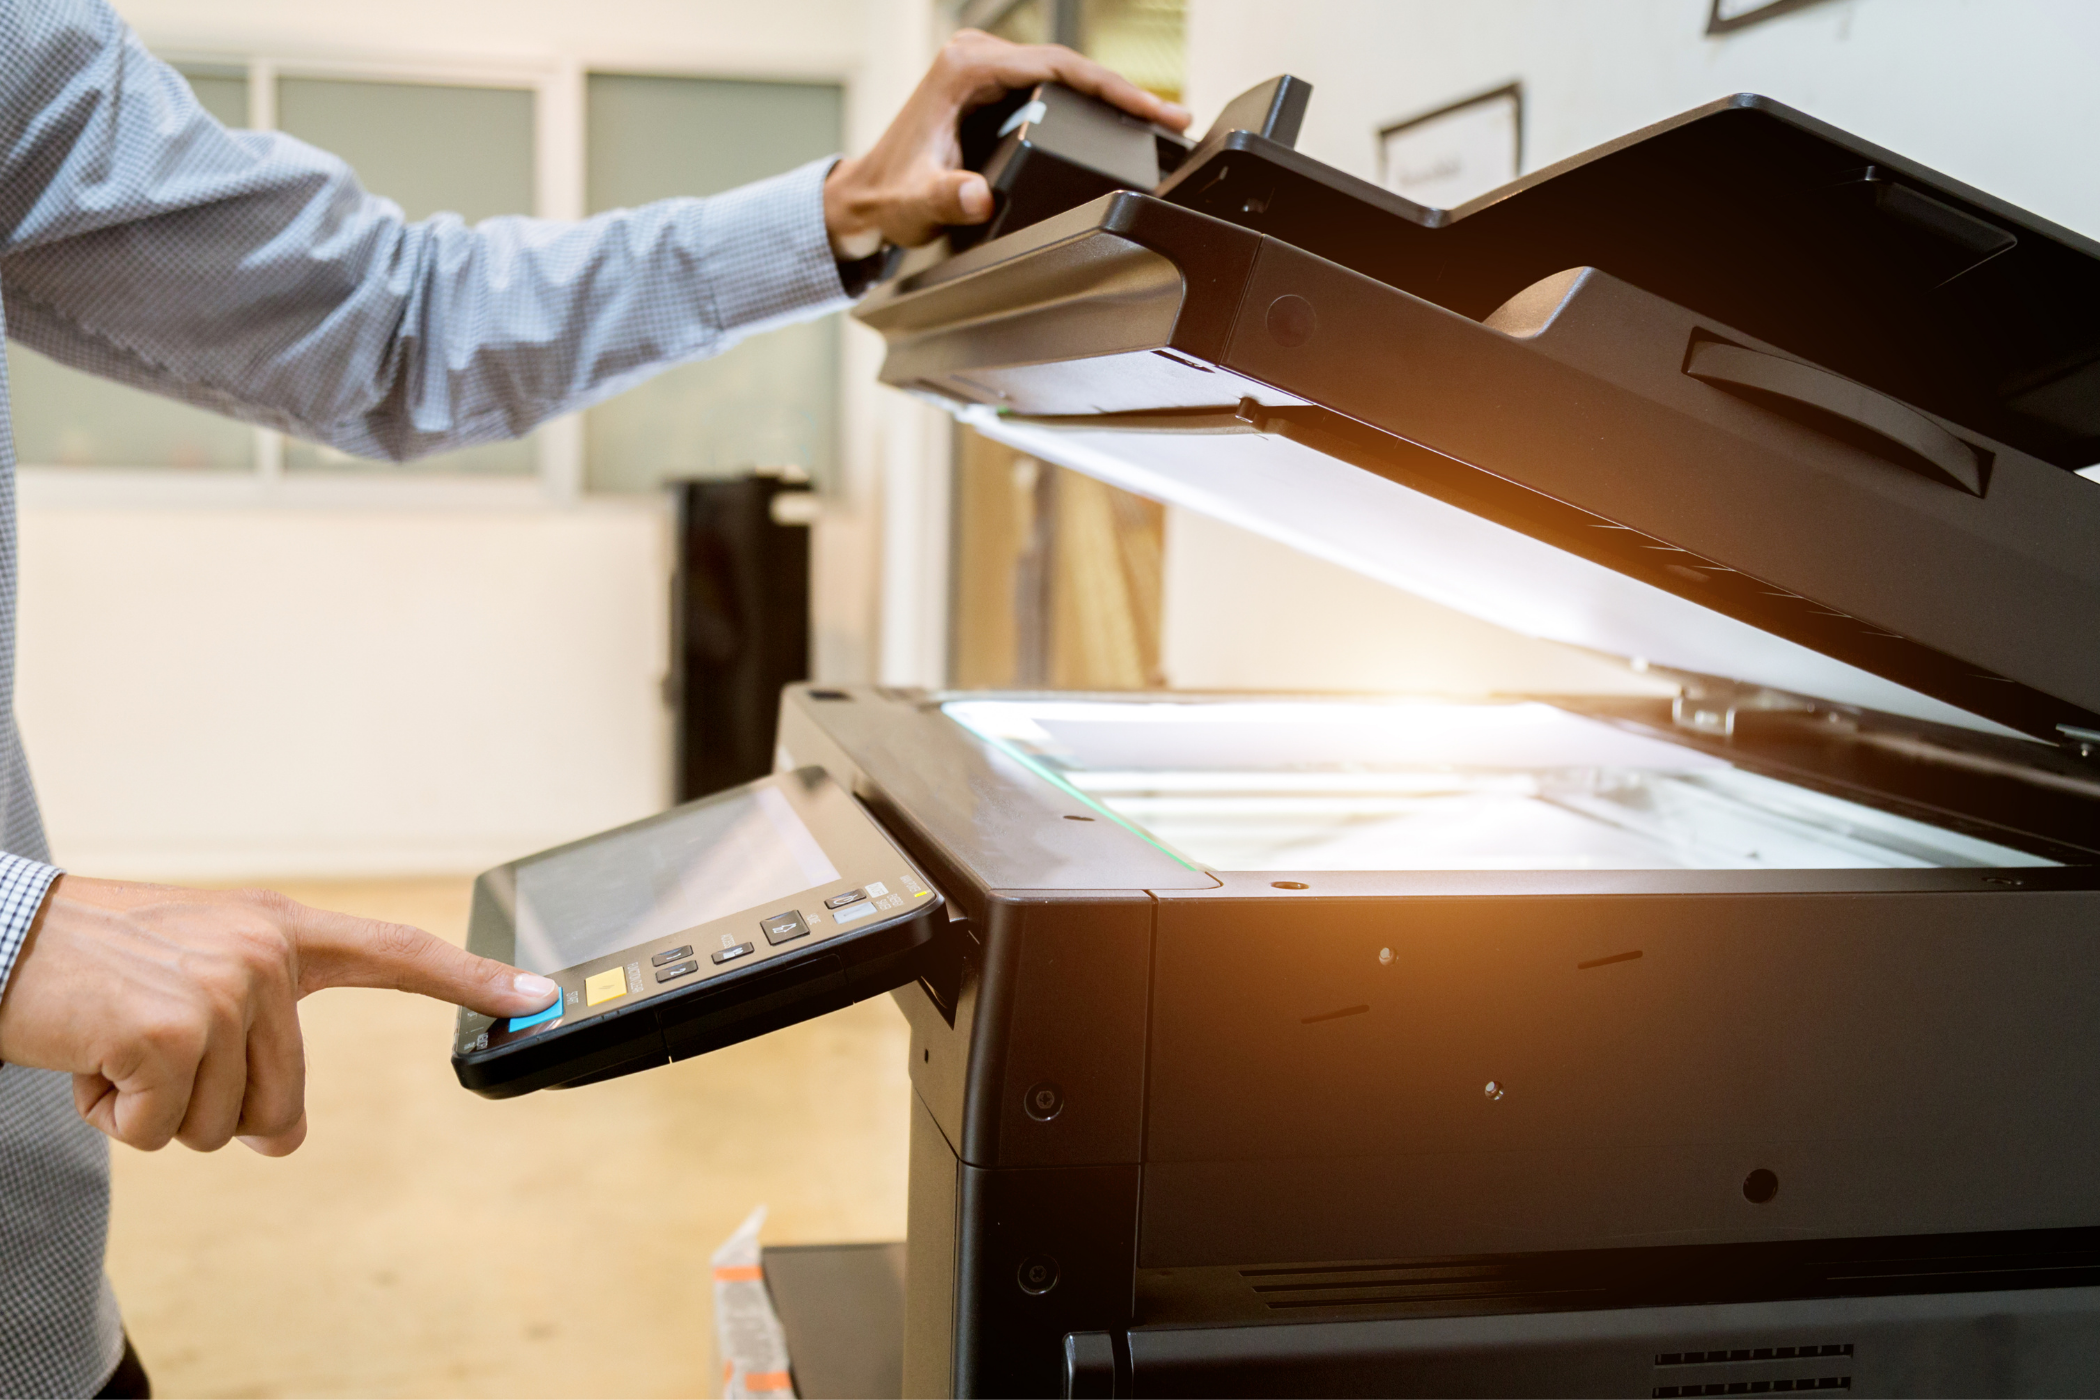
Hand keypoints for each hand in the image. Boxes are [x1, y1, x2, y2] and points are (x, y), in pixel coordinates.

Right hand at [0, 876, 557, 1155]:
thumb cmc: (93, 972)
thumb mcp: (192, 980)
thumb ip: (253, 1045)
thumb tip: (280, 1138)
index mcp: (281, 933)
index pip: (397, 954)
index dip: (472, 978)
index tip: (538, 994)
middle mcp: (266, 953)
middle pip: (281, 1106)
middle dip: (207, 1108)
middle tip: (148, 1048)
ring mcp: (225, 988)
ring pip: (221, 1128)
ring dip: (154, 1109)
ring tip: (116, 1041)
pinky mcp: (173, 1030)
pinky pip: (163, 1133)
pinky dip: (116, 1118)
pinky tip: (91, 1058)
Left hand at [823, 28, 1191, 257]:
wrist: (865, 199)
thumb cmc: (889, 196)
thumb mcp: (918, 204)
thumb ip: (947, 198)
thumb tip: (976, 194)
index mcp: (964, 68)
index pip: (1058, 68)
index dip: (1113, 89)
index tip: (1153, 111)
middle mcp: (974, 55)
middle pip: (1070, 65)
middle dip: (1126, 93)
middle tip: (1175, 118)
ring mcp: (982, 65)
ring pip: (1064, 72)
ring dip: (1110, 95)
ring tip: (1159, 120)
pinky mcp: (989, 82)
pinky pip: (1050, 84)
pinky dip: (1087, 102)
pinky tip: (1117, 120)